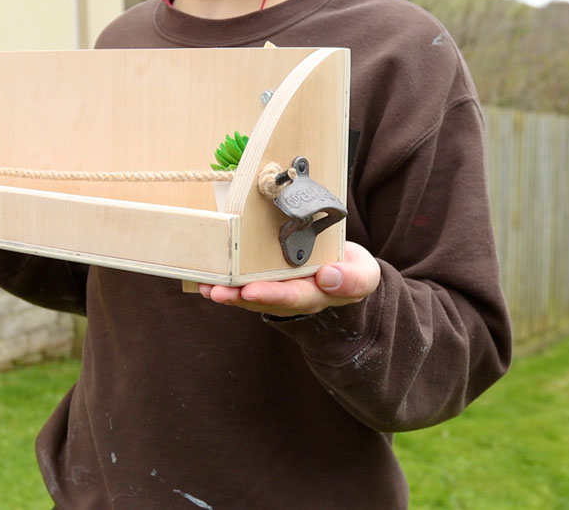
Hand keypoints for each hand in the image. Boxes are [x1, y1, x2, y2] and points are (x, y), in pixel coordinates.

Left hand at [198, 241, 379, 316]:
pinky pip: (242, 289)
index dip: (274, 294)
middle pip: (266, 299)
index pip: (297, 296)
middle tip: (221, 291)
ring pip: (250, 297)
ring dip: (228, 294)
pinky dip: (224, 285)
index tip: (252, 289)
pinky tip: (202, 282)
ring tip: (208, 288)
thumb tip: (329, 276)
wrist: (343, 270)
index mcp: (320, 295)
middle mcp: (295, 299)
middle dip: (242, 296)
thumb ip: (355, 279)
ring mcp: (279, 293)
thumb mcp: (365, 274)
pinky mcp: (265, 285)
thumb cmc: (351, 269)